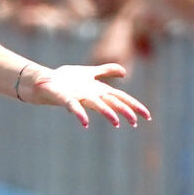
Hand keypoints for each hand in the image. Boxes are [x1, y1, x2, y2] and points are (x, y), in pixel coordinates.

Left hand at [20, 62, 151, 126]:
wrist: (46, 81)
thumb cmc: (67, 79)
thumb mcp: (91, 72)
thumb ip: (107, 71)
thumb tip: (124, 73)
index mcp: (100, 90)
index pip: (121, 98)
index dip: (134, 106)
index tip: (147, 116)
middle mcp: (92, 96)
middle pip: (112, 103)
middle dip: (125, 112)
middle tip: (136, 123)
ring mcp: (80, 98)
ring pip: (97, 106)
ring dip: (107, 113)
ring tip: (117, 122)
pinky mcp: (67, 99)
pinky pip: (75, 107)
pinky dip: (80, 114)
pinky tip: (85, 123)